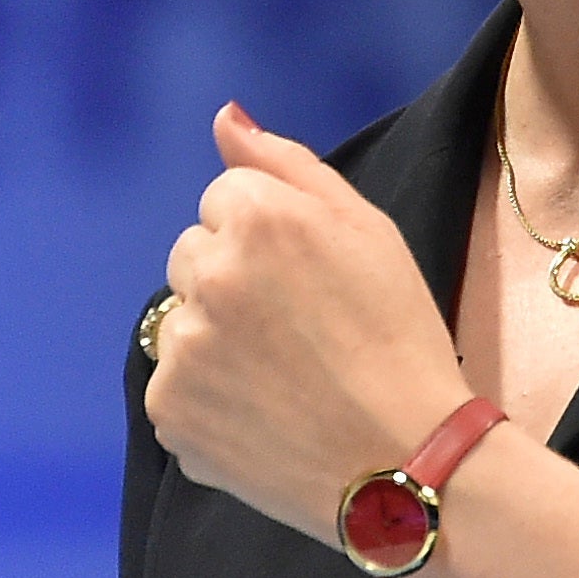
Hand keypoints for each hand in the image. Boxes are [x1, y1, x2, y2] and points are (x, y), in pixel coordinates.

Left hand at [143, 103, 477, 540]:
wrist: (407, 458)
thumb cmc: (399, 335)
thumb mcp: (367, 229)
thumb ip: (287, 165)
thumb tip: (225, 119)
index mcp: (256, 215)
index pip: (224, 200)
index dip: (272, 240)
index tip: (310, 280)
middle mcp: (207, 273)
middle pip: (193, 256)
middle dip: (232, 282)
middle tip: (298, 331)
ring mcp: (182, 347)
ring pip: (181, 323)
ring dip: (216, 342)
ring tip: (284, 378)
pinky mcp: (170, 411)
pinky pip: (176, 387)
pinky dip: (210, 402)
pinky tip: (265, 416)